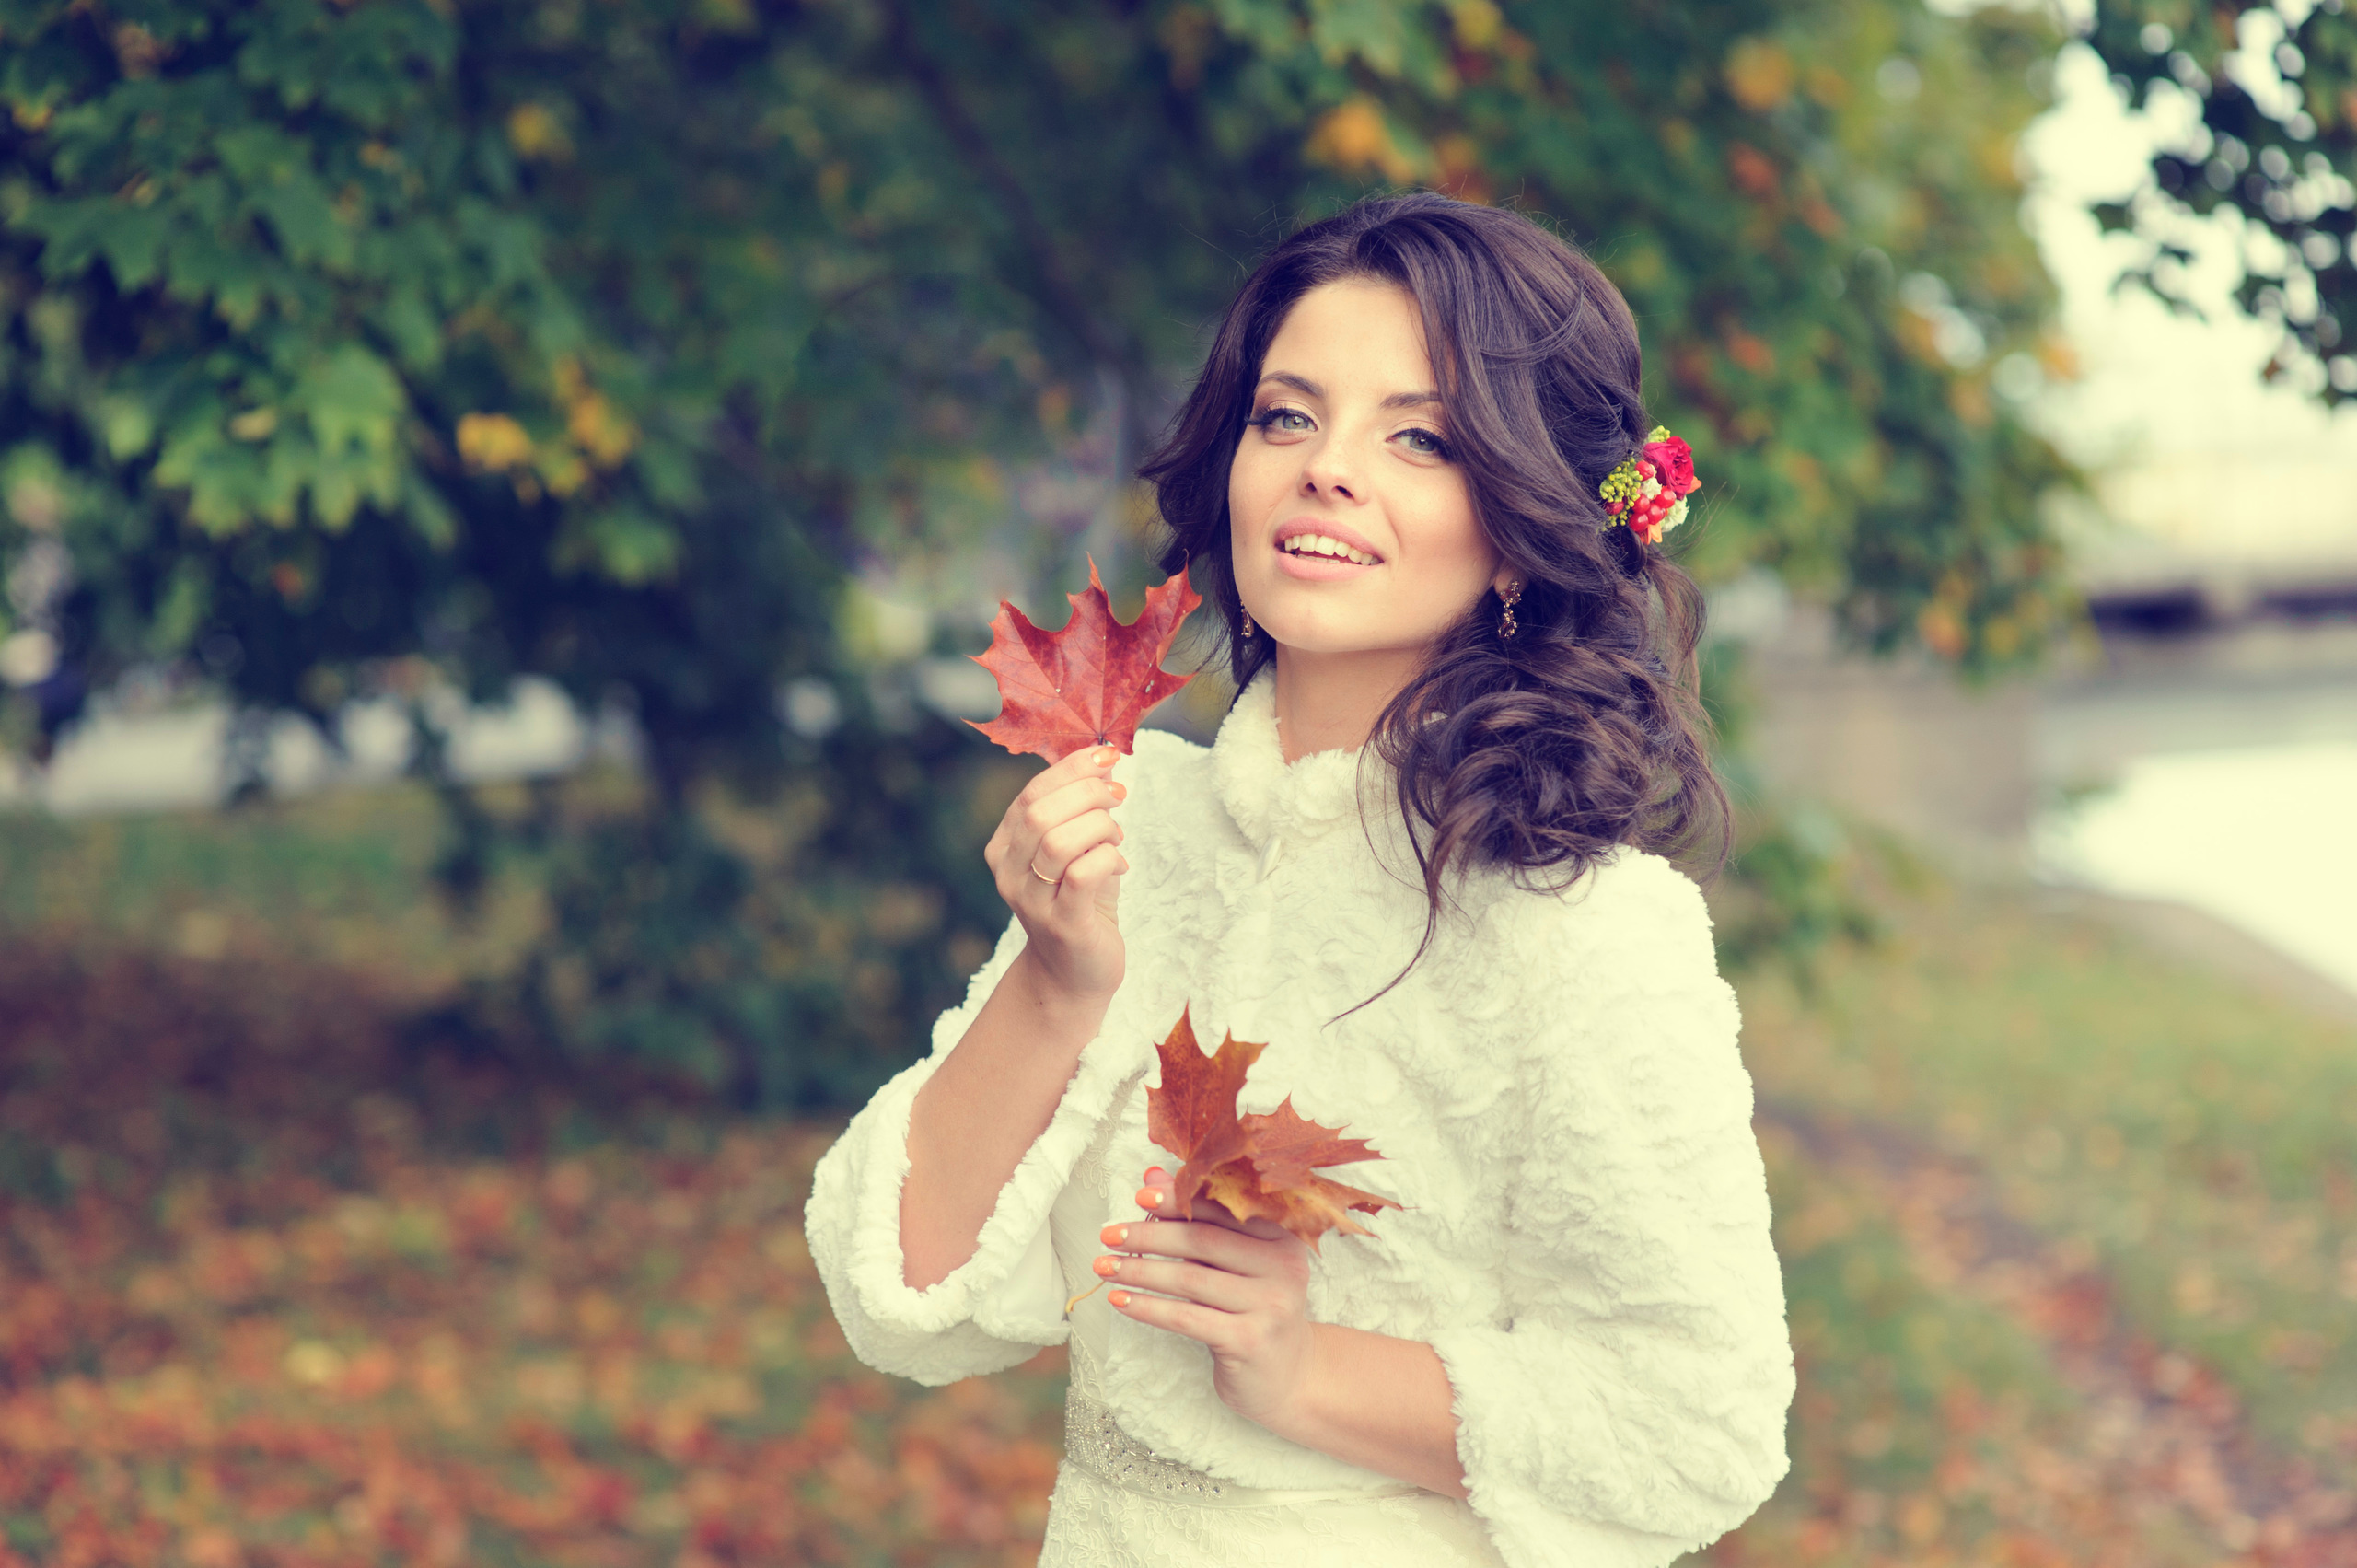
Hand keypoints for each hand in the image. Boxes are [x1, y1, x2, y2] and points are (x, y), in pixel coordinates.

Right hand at [983, 744, 1127, 1004]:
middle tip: (1119, 796)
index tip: (1108, 756)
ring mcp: (1031, 901)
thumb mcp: (1075, 848)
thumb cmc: (1080, 902)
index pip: (1031, 793)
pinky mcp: (1062, 924)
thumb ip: (1080, 809)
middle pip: (1041, 812)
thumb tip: (1103, 760)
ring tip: (1116, 835)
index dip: (1072, 768)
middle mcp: (1009, 873)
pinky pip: (1082, 875)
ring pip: (1058, 841)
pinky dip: (1108, 858)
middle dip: (1088, 793)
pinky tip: (1119, 864)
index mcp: (1005, 846)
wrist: (1074, 972)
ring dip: (1099, 825)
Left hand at [1095, 1164, 1318, 1434]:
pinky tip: (1120, 1300)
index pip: (1223, 1208)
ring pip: (1190, 1279)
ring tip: (1104, 1266)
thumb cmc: (1253, 1309)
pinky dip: (1148, 1307)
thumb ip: (1197, 1220)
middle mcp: (1284, 1266)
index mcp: (1283, 1236)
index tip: (1139, 1195)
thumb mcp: (1233, 1263)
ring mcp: (1270, 1305)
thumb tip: (1151, 1177)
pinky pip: (1186, 1318)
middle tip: (1109, 1235)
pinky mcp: (1250, 1341)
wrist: (1289, 1376)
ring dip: (1140, 1271)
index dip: (1179, 1198)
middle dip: (1149, 1235)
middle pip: (1202, 1241)